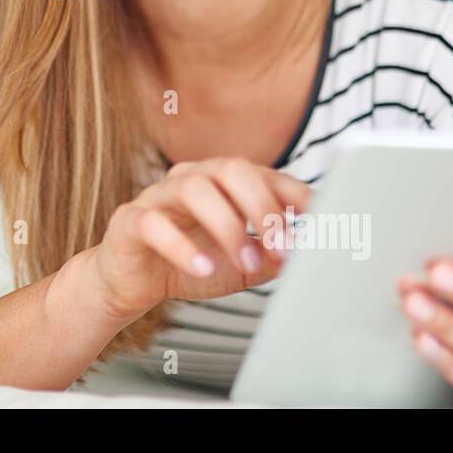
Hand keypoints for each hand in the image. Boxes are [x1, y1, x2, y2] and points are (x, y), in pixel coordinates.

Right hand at [91, 158, 311, 320]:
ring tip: (246, 263)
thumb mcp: (243, 265)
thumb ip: (273, 255)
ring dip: (228, 227)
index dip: (294, 194)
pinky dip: (182, 247)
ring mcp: (158, 195)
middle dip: (263, 206)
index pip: (263, 174)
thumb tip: (308, 251)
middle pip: (231, 169)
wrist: (134, 283)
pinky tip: (202, 268)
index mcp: (222, 182)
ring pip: (194, 189)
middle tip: (282, 246)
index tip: (322, 220)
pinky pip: (154, 223)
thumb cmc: (192, 264)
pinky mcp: (130, 220)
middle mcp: (191, 178)